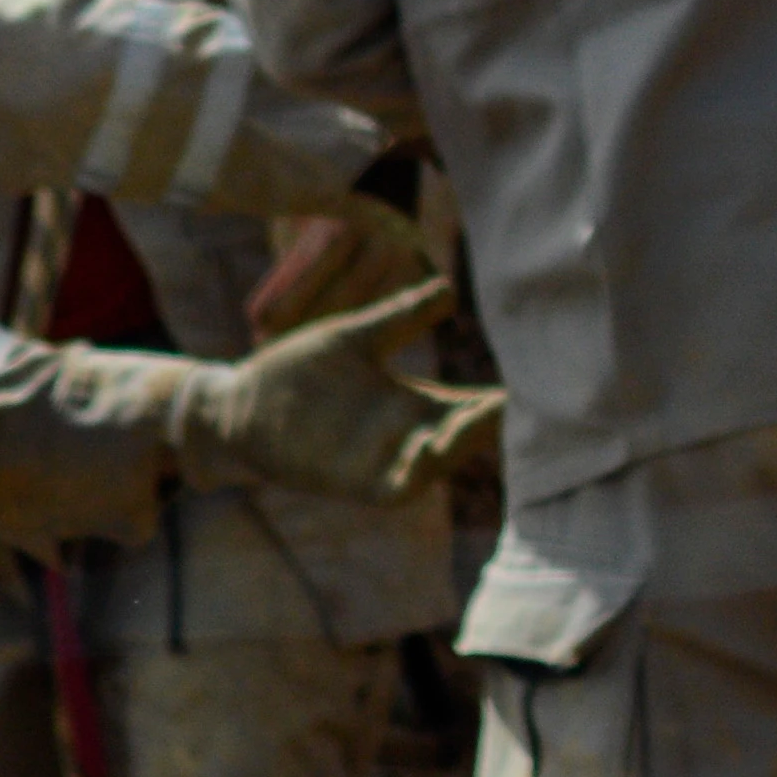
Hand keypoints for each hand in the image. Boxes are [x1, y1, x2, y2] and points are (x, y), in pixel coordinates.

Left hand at [171, 276, 502, 501]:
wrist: (239, 404)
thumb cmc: (296, 372)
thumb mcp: (355, 338)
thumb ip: (400, 318)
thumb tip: (449, 289)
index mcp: (414, 403)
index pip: (474, 405)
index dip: (507, 399)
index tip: (537, 380)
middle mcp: (407, 435)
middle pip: (468, 436)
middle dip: (496, 422)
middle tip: (520, 399)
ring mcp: (384, 461)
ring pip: (441, 463)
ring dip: (464, 445)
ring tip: (483, 418)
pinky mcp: (354, 481)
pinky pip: (398, 488)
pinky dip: (419, 474)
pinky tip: (430, 449)